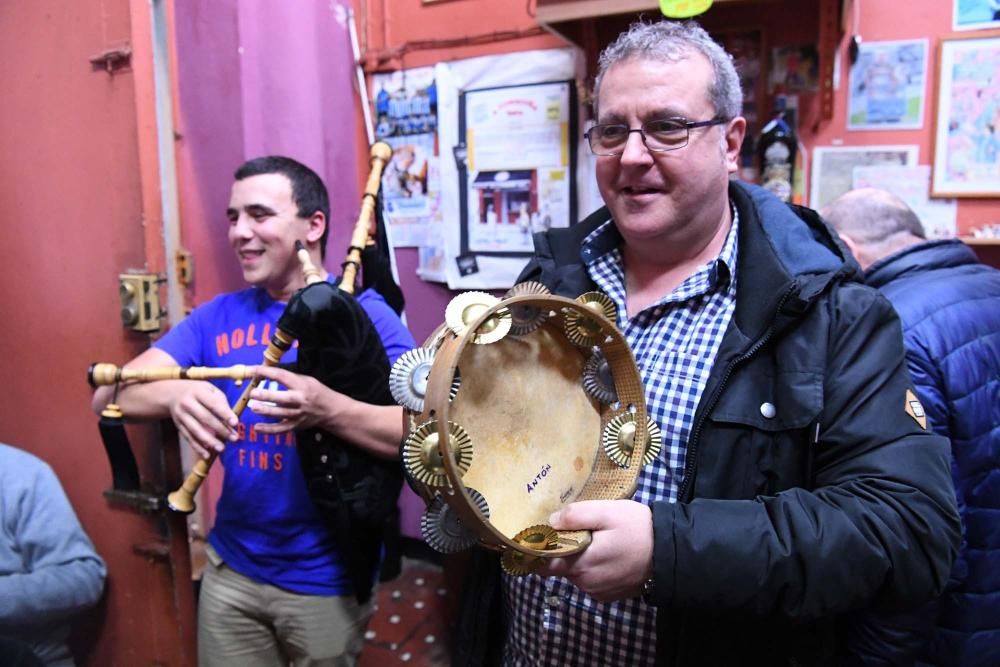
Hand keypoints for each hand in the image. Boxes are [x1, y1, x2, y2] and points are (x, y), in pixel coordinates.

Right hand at [167, 383, 237, 458]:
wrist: (174, 393)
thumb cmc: (200, 392)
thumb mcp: (211, 390)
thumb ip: (222, 403)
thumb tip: (232, 421)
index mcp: (198, 392)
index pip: (213, 404)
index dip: (225, 414)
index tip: (235, 423)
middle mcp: (187, 403)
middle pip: (205, 418)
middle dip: (220, 429)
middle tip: (233, 438)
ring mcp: (181, 415)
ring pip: (195, 430)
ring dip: (209, 441)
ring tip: (221, 448)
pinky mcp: (178, 425)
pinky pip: (188, 438)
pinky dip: (198, 447)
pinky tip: (207, 454)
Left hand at [248, 365, 343, 433]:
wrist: (330, 409)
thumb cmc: (315, 391)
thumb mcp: (306, 379)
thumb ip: (288, 378)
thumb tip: (265, 374)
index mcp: (301, 385)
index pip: (282, 377)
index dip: (267, 373)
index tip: (253, 370)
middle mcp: (300, 400)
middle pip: (283, 398)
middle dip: (267, 396)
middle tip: (253, 393)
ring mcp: (298, 414)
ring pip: (280, 413)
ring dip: (266, 411)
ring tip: (253, 407)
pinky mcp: (296, 425)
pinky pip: (281, 428)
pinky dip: (269, 429)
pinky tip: (257, 428)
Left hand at [537, 499, 653, 601]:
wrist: (670, 553)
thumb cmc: (637, 528)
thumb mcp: (607, 511)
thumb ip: (576, 516)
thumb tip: (550, 522)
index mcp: (580, 563)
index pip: (544, 564)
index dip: (538, 551)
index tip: (539, 537)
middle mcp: (585, 582)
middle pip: (560, 568)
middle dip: (562, 551)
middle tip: (574, 531)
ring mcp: (597, 591)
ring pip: (575, 574)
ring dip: (579, 560)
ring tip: (595, 541)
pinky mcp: (609, 596)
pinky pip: (591, 581)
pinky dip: (593, 569)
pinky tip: (607, 555)